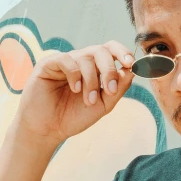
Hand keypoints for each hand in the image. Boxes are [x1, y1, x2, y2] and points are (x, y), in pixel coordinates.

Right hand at [12, 41, 135, 145]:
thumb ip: (118, 88)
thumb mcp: (103, 105)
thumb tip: (132, 70)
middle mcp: (81, 62)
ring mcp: (65, 61)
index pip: (111, 50)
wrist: (48, 130)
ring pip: (86, 57)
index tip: (131, 63)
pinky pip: (66, 59)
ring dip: (91, 80)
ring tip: (88, 100)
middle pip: (101, 50)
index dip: (122, 52)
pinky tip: (75, 89)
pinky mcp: (48, 64)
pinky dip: (75, 75)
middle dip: (109, 69)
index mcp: (95, 69)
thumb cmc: (74, 117)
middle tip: (110, 89)